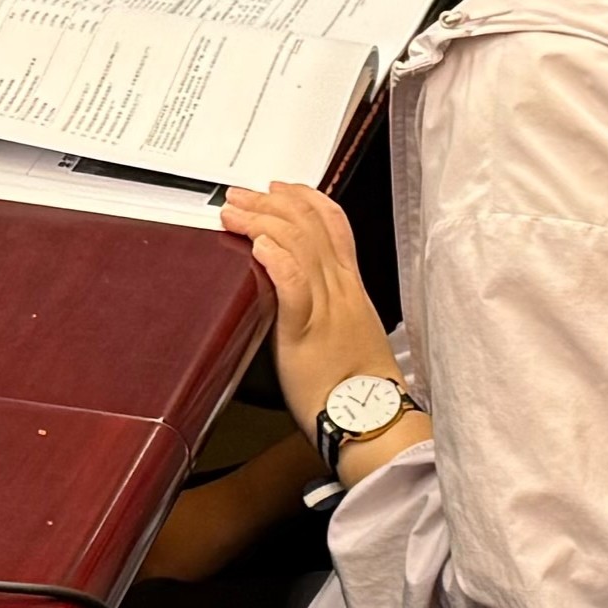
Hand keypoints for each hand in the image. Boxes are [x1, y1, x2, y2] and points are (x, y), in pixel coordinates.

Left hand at [219, 182, 400, 437]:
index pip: (334, 225)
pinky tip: (257, 246)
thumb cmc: (356, 385)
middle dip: (271, 202)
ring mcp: (325, 308)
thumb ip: (326, 305)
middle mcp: (340, 289)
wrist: (373, 420)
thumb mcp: (348, 331)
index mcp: (350, 288)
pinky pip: (294, 286)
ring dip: (261, 221)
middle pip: (309, 226)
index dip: (306, 199)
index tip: (280, 187)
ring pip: (298, 246)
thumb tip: (298, 290)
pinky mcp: (306, 332)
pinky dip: (276, 260)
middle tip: (240, 194)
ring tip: (234, 212)